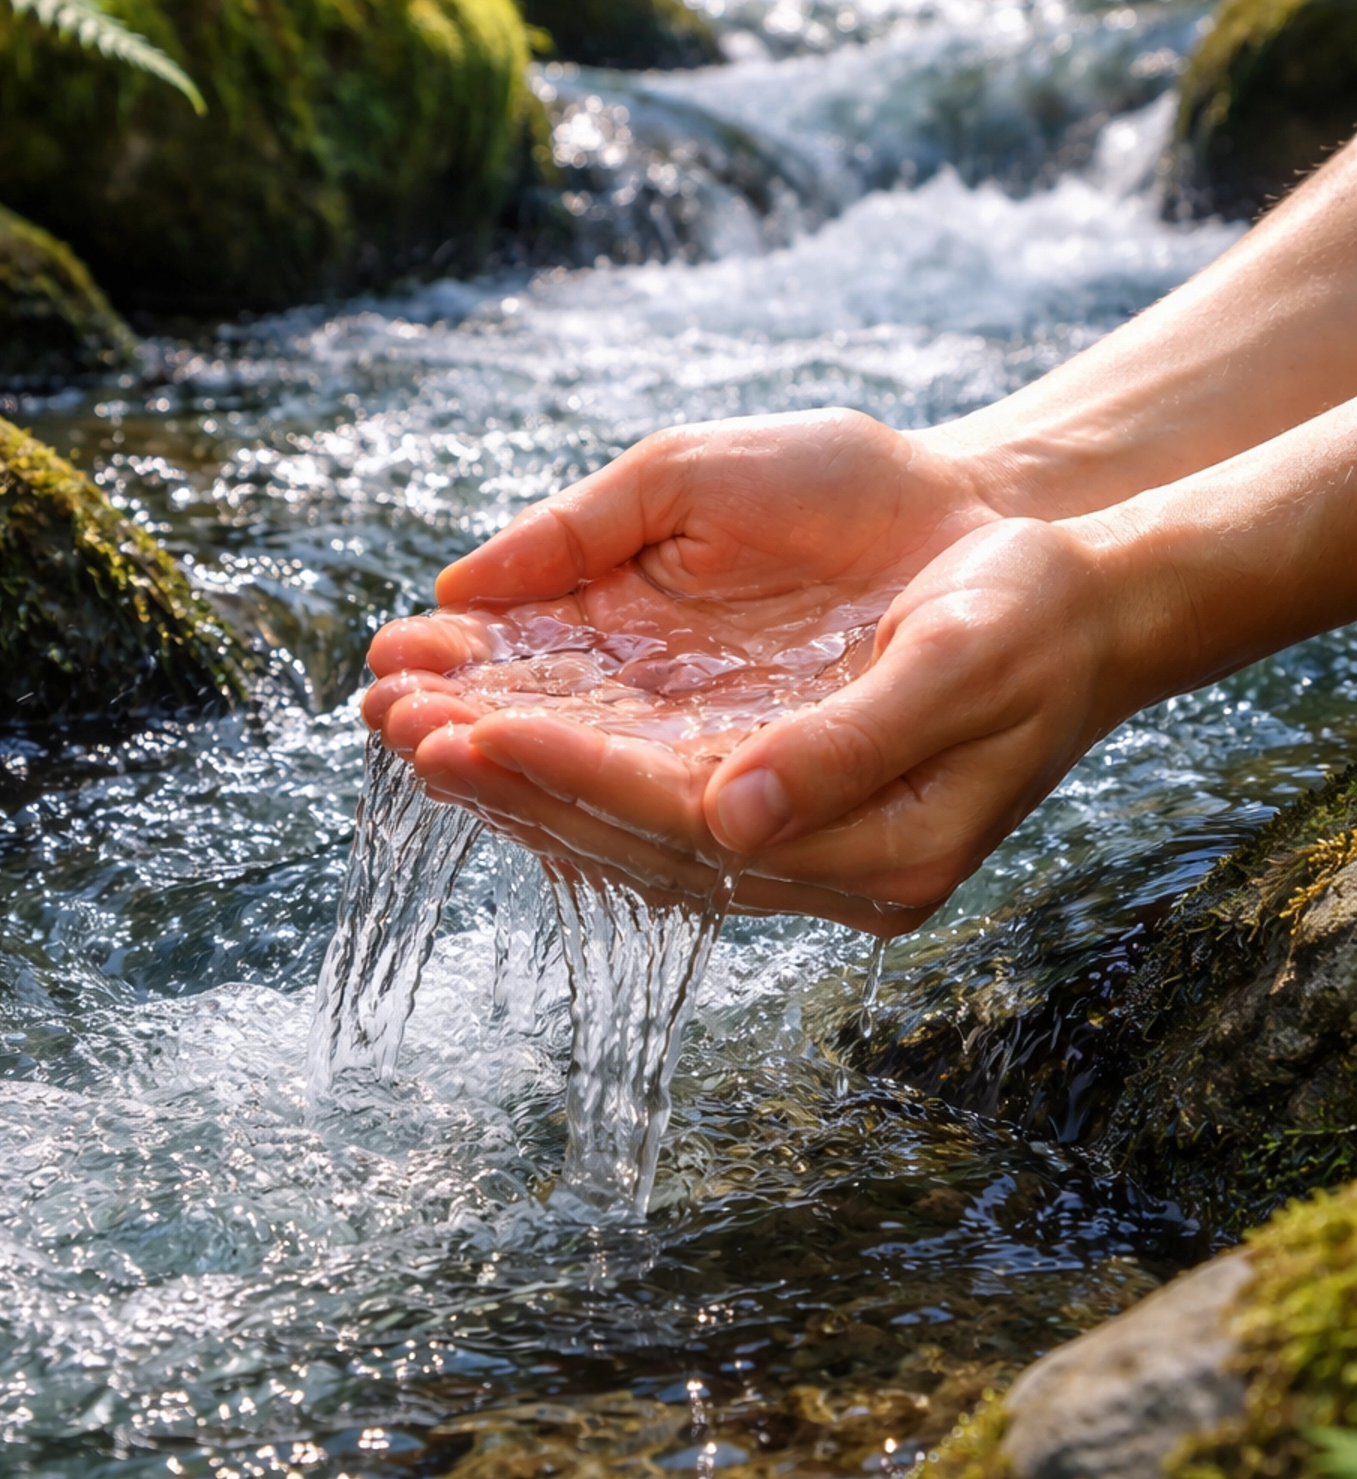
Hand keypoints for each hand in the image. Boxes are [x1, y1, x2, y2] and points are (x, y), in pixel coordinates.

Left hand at [388, 517, 1141, 932]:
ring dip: (516, 781)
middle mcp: (828, 872)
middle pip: (636, 842)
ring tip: (408, 725)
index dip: (574, 777)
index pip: (688, 825)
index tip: (467, 731)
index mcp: (882, 851)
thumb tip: (729, 814)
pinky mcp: (775, 808)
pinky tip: (489, 738)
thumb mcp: (961, 663)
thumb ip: (847, 747)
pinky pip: (646, 804)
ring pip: (626, 832)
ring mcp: (799, 849)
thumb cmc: (1031, 618)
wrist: (1082, 606)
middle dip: (511, 784)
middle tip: (395, 728)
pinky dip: (563, 769)